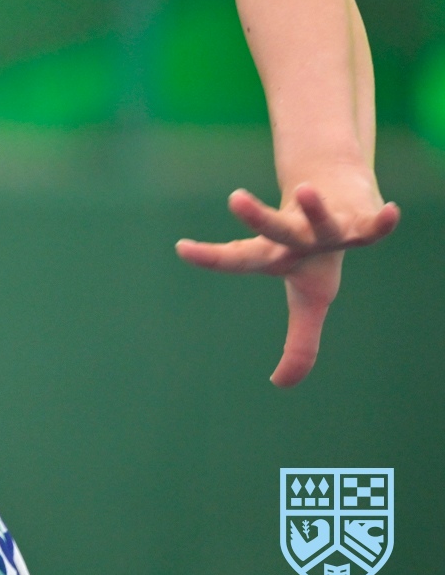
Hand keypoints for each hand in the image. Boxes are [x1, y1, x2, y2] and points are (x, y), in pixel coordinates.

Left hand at [175, 176, 399, 386]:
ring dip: (314, 208)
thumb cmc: (315, 259)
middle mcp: (298, 239)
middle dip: (258, 217)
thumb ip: (298, 344)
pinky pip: (372, 225)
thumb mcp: (309, 302)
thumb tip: (281, 384)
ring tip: (305, 190)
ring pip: (319, 219)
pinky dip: (382, 223)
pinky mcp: (361, 220)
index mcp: (276, 257)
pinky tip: (392, 213)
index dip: (212, 257)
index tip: (181, 247)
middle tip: (234, 198)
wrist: (340, 202)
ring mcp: (329, 228)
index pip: (238, 257)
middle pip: (276, 229)